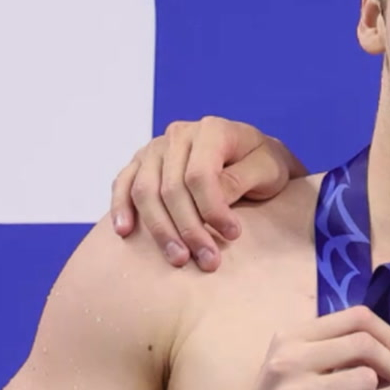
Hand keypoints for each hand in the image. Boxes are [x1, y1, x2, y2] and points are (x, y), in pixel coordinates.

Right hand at [109, 117, 304, 271]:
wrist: (254, 157)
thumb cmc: (265, 164)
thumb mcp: (267, 169)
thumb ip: (240, 179)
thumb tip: (215, 200)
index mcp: (213, 130)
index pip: (201, 175)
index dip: (213, 209)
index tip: (232, 235)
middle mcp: (179, 134)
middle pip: (171, 187)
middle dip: (189, 229)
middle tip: (207, 260)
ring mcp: (156, 147)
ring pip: (145, 191)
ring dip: (160, 229)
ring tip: (178, 259)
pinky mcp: (142, 162)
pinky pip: (123, 183)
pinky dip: (121, 207)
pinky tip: (124, 232)